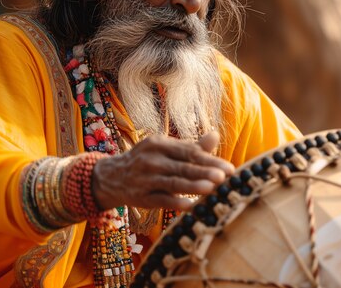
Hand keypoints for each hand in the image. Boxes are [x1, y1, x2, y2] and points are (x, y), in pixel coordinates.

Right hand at [91, 131, 233, 210]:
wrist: (111, 177)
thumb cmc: (147, 160)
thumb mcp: (164, 149)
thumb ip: (191, 146)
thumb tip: (215, 135)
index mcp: (159, 144)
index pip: (188, 152)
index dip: (209, 160)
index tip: (229, 169)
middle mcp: (151, 160)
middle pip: (183, 167)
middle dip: (204, 172)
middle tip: (224, 177)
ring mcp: (145, 179)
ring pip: (173, 183)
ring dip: (193, 187)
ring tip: (212, 189)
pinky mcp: (141, 197)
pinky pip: (161, 200)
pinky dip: (176, 202)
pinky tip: (191, 206)